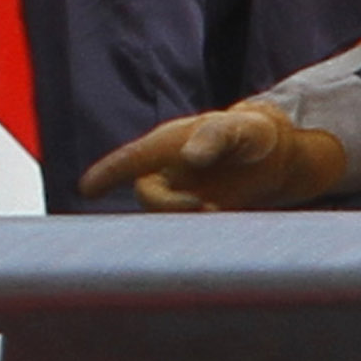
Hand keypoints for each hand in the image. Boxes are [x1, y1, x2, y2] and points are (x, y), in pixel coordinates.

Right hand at [82, 99, 343, 212]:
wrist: (275, 157)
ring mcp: (177, 194)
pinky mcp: (192, 215)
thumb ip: (215, 137)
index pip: (130, 160)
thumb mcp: (240, 128)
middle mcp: (165, 171)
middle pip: (147, 196)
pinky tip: (221, 217)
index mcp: (167, 144)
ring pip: (163, 216)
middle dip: (169, 206)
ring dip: (185, 220)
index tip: (85, 189)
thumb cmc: (253, 134)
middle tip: (206, 207)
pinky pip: (181, 229)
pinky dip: (197, 231)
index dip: (106, 173)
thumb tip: (189, 157)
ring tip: (220, 211)